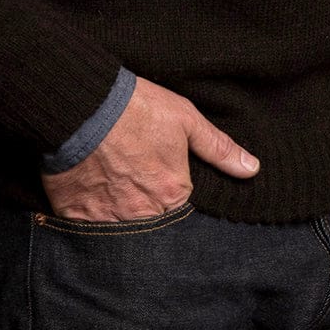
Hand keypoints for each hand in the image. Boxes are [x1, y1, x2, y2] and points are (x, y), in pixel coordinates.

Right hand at [40, 76, 259, 221]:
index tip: (159, 173)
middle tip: (134, 176)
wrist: (82, 102)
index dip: (170, 190)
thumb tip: (252, 169)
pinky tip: (90, 190)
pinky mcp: (76, 216)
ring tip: (112, 183)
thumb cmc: (136, 107)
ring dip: (119, 211)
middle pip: (151, 221)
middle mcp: (144, 215)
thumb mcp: (185, 119)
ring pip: (120, 227)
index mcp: (173, 194)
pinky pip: (87, 226)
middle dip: (146, 206)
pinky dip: (90, 212)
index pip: (180, 208)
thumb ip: (218, 148)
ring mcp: (109, 219)